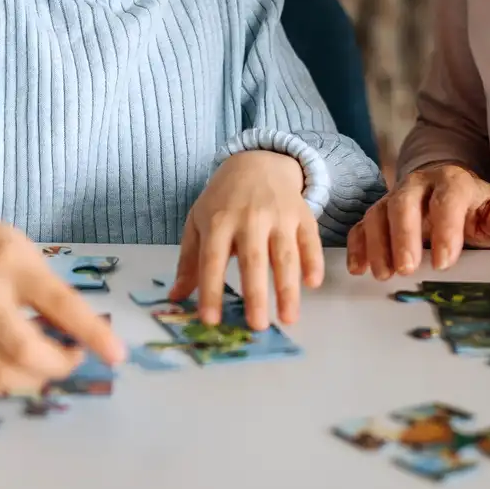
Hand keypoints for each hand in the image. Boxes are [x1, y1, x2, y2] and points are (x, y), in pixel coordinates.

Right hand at [0, 181, 126, 394]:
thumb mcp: (23, 254)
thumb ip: (50, 295)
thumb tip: (83, 341)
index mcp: (10, 262)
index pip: (59, 303)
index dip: (92, 333)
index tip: (117, 356)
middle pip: (22, 350)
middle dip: (57, 366)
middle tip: (71, 357)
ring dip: (31, 379)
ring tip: (42, 363)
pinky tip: (11, 372)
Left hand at [169, 150, 321, 330]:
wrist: (256, 161)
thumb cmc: (223, 200)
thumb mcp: (199, 222)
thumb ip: (189, 261)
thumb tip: (175, 297)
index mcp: (217, 221)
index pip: (212, 261)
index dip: (210, 291)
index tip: (211, 320)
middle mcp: (249, 218)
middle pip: (253, 260)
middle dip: (256, 295)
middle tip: (258, 326)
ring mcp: (278, 215)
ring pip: (285, 254)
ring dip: (288, 288)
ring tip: (289, 318)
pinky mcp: (301, 214)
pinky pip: (310, 239)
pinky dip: (314, 261)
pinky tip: (313, 283)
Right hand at [345, 163, 489, 279]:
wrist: (448, 191)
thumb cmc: (473, 208)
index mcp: (452, 182)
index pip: (447, 200)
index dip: (445, 229)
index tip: (445, 263)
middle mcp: (418, 185)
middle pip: (404, 202)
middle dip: (403, 236)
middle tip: (407, 269)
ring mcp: (394, 198)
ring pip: (377, 213)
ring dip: (378, 244)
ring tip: (385, 275)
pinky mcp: (378, 213)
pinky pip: (360, 225)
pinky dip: (357, 245)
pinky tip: (359, 268)